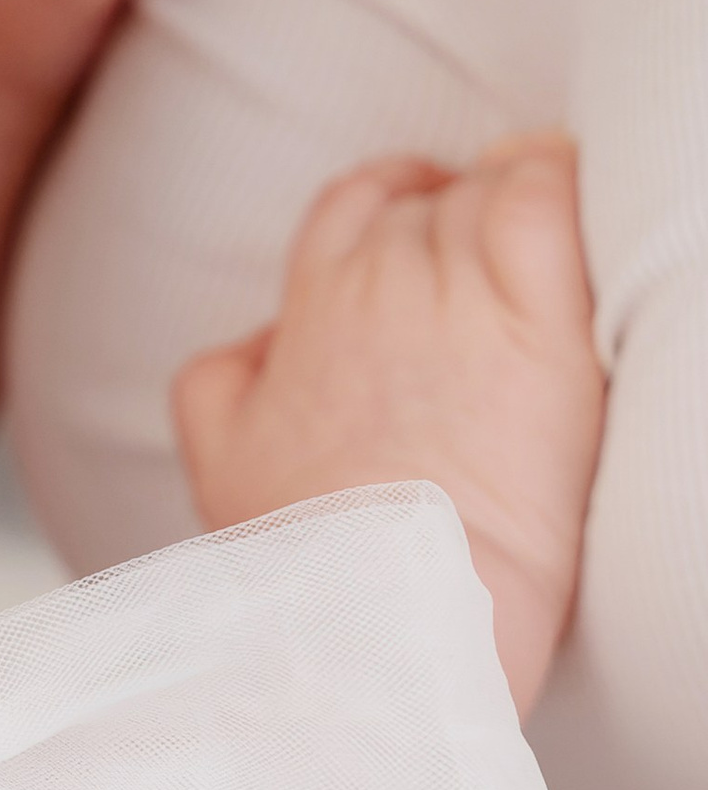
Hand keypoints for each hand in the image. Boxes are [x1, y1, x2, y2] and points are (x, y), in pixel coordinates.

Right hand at [174, 137, 604, 710]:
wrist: (386, 604)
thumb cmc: (309, 551)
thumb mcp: (219, 460)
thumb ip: (220, 377)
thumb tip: (265, 337)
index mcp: (309, 307)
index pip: (354, 202)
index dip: (395, 196)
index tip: (425, 209)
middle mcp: (378, 283)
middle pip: (430, 202)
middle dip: (461, 222)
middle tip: (494, 271)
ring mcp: (457, 298)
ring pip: (489, 194)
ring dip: (512, 211)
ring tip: (538, 256)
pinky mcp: (538, 324)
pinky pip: (545, 204)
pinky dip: (558, 185)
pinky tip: (570, 199)